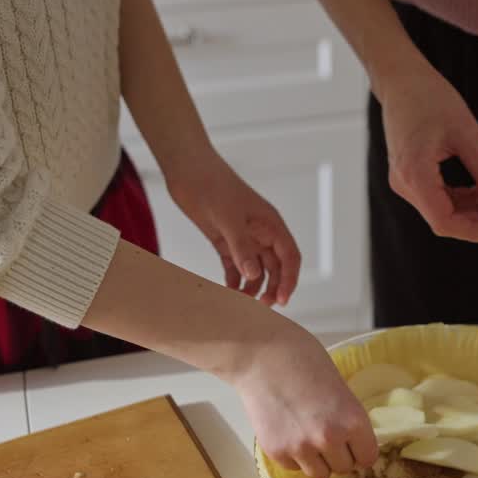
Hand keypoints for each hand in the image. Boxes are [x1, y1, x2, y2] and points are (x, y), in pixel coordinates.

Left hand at [168, 154, 301, 305]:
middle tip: (261, 307)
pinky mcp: (224, 241)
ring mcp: (243, 237)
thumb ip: (242, 248)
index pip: (290, 256)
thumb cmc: (213, 186)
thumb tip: (254, 275)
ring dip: (252, 286)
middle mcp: (260, 233)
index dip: (289, 279)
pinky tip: (228, 291)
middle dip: (271, 287)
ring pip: (255, 269)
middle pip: (275, 267)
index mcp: (270, 224)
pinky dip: (234, 280)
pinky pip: (234, 266)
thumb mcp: (229, 218)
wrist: (187, 170)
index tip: (281, 299)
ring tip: (241, 302)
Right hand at [233, 327, 378, 477]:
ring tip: (307, 438)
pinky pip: (293, 467)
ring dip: (317, 461)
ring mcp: (301, 449)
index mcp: (353, 420)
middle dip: (338, 455)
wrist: (260, 354)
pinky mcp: (276, 452)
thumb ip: (347, 417)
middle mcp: (329, 440)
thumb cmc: (303, 358)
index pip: (368, 457)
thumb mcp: (339, 386)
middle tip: (326, 436)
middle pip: (344, 468)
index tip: (353, 444)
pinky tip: (287, 432)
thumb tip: (352, 440)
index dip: (360, 450)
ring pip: (319, 474)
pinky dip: (293, 456)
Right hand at [377, 65, 477, 242]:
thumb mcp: (466, 135)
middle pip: (442, 219)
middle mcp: (404, 184)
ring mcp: (404, 181)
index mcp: (415, 175)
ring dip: (469, 210)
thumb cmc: (430, 99)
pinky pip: (434, 198)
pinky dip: (458, 199)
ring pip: (439, 211)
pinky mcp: (408, 176)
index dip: (473, 231)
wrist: (402, 81)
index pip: (444, 221)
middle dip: (475, 221)